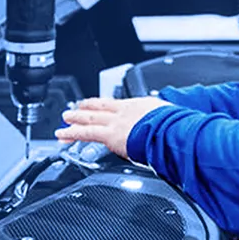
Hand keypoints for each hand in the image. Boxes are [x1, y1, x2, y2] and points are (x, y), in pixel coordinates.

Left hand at [56, 97, 170, 158]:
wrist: (172, 131)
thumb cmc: (175, 128)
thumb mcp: (169, 119)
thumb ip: (161, 124)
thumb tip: (167, 129)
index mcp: (140, 106)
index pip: (117, 104)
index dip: (103, 104)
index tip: (95, 104)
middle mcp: (125, 111)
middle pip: (100, 107)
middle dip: (86, 108)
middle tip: (75, 108)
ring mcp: (116, 122)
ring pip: (90, 118)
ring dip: (76, 118)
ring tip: (65, 119)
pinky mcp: (110, 136)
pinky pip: (86, 133)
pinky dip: (73, 133)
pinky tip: (63, 135)